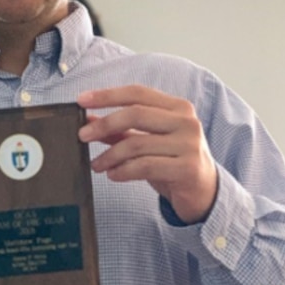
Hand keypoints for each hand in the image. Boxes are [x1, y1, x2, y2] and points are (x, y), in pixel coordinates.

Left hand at [77, 86, 219, 223]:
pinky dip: (122, 171)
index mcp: (178, 108)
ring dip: (109, 155)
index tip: (81, 100)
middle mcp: (187, 122)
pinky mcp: (188, 168)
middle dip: (103, 124)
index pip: (138, 92)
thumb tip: (88, 121)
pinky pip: (145, 166)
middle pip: (136, 114)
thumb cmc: (171, 161)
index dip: (107, 95)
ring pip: (137, 143)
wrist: (204, 191)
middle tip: (82, 136)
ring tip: (97, 165)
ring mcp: (190, 145)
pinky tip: (113, 175)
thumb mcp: (147, 141)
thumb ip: (121, 130)